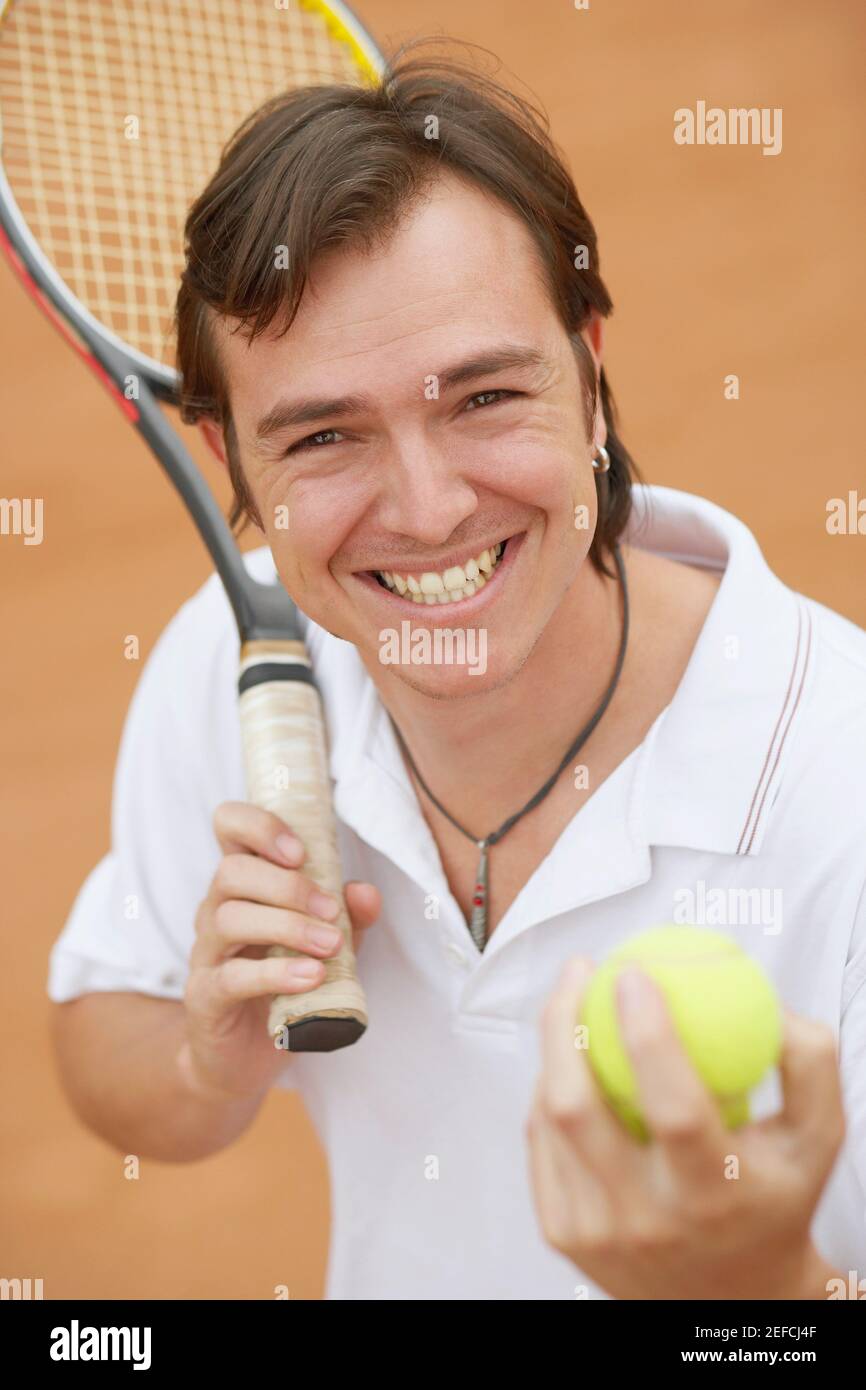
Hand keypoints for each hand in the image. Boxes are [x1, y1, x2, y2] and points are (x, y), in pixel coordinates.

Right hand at [180, 801, 380, 1102]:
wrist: (246, 1056)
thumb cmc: (285, 985)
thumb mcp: (327, 945)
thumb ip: (348, 916)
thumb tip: (365, 892)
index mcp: (244, 884)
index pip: (229, 826)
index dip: (259, 826)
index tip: (300, 851)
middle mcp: (216, 909)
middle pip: (232, 872)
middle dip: (289, 886)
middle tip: (330, 912)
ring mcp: (205, 953)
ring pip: (229, 918)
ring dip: (287, 927)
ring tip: (328, 946)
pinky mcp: (204, 996)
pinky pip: (231, 976)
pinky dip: (275, 973)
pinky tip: (310, 977)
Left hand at [527, 957, 845, 1299]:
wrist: (732, 1296)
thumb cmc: (773, 1196)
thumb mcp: (816, 1139)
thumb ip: (808, 1064)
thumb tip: (773, 1001)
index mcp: (714, 1195)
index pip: (674, 1109)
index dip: (648, 1035)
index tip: (634, 972)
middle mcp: (648, 1219)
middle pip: (578, 1109)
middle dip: (564, 1023)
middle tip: (581, 969)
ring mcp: (596, 1231)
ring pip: (549, 1118)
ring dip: (554, 1047)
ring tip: (572, 1002)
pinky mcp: (562, 1233)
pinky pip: (541, 1140)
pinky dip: (549, 1091)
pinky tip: (568, 1057)